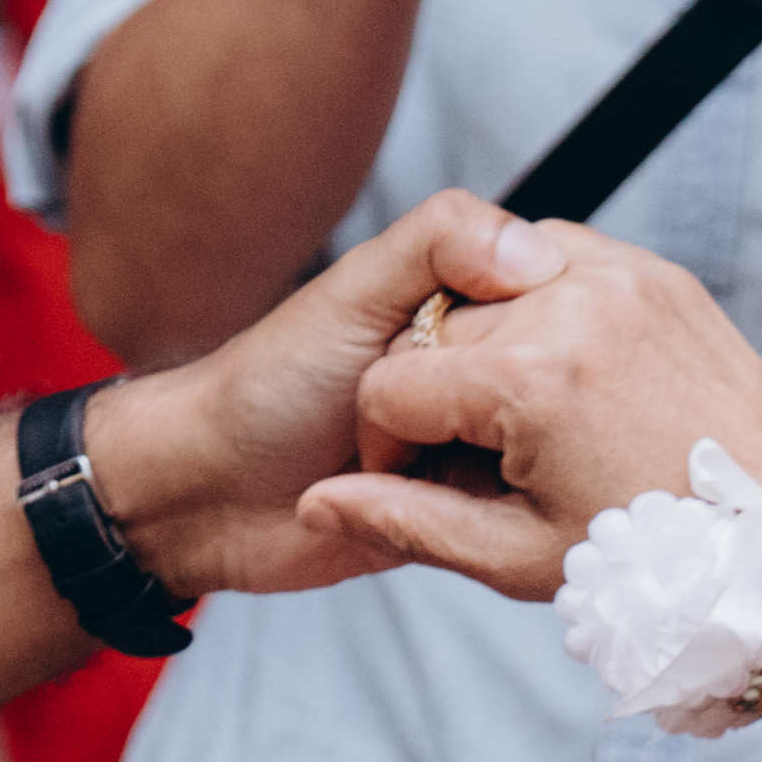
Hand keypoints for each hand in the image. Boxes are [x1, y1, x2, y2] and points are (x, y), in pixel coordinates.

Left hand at [84, 186, 565, 597]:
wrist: (207, 497)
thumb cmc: (265, 385)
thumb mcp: (351, 293)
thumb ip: (437, 242)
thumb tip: (537, 251)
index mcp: (460, 304)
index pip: (555, 301)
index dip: (544, 325)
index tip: (516, 346)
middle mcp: (471, 371)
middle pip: (554, 383)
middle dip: (517, 406)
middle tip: (455, 420)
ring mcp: (468, 442)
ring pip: (542, 451)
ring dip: (511, 466)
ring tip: (456, 466)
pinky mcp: (460, 512)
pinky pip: (512, 517)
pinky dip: (496, 518)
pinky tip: (471, 514)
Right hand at [302, 231, 761, 594]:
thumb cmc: (652, 555)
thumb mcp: (517, 557)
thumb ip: (404, 523)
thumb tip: (314, 504)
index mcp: (530, 382)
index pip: (392, 390)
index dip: (388, 446)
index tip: (427, 484)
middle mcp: (569, 308)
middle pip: (435, 334)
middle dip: (434, 394)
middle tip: (477, 458)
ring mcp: (618, 277)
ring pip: (484, 286)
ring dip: (479, 341)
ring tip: (516, 411)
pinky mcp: (652, 270)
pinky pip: (553, 256)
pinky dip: (533, 300)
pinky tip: (552, 365)